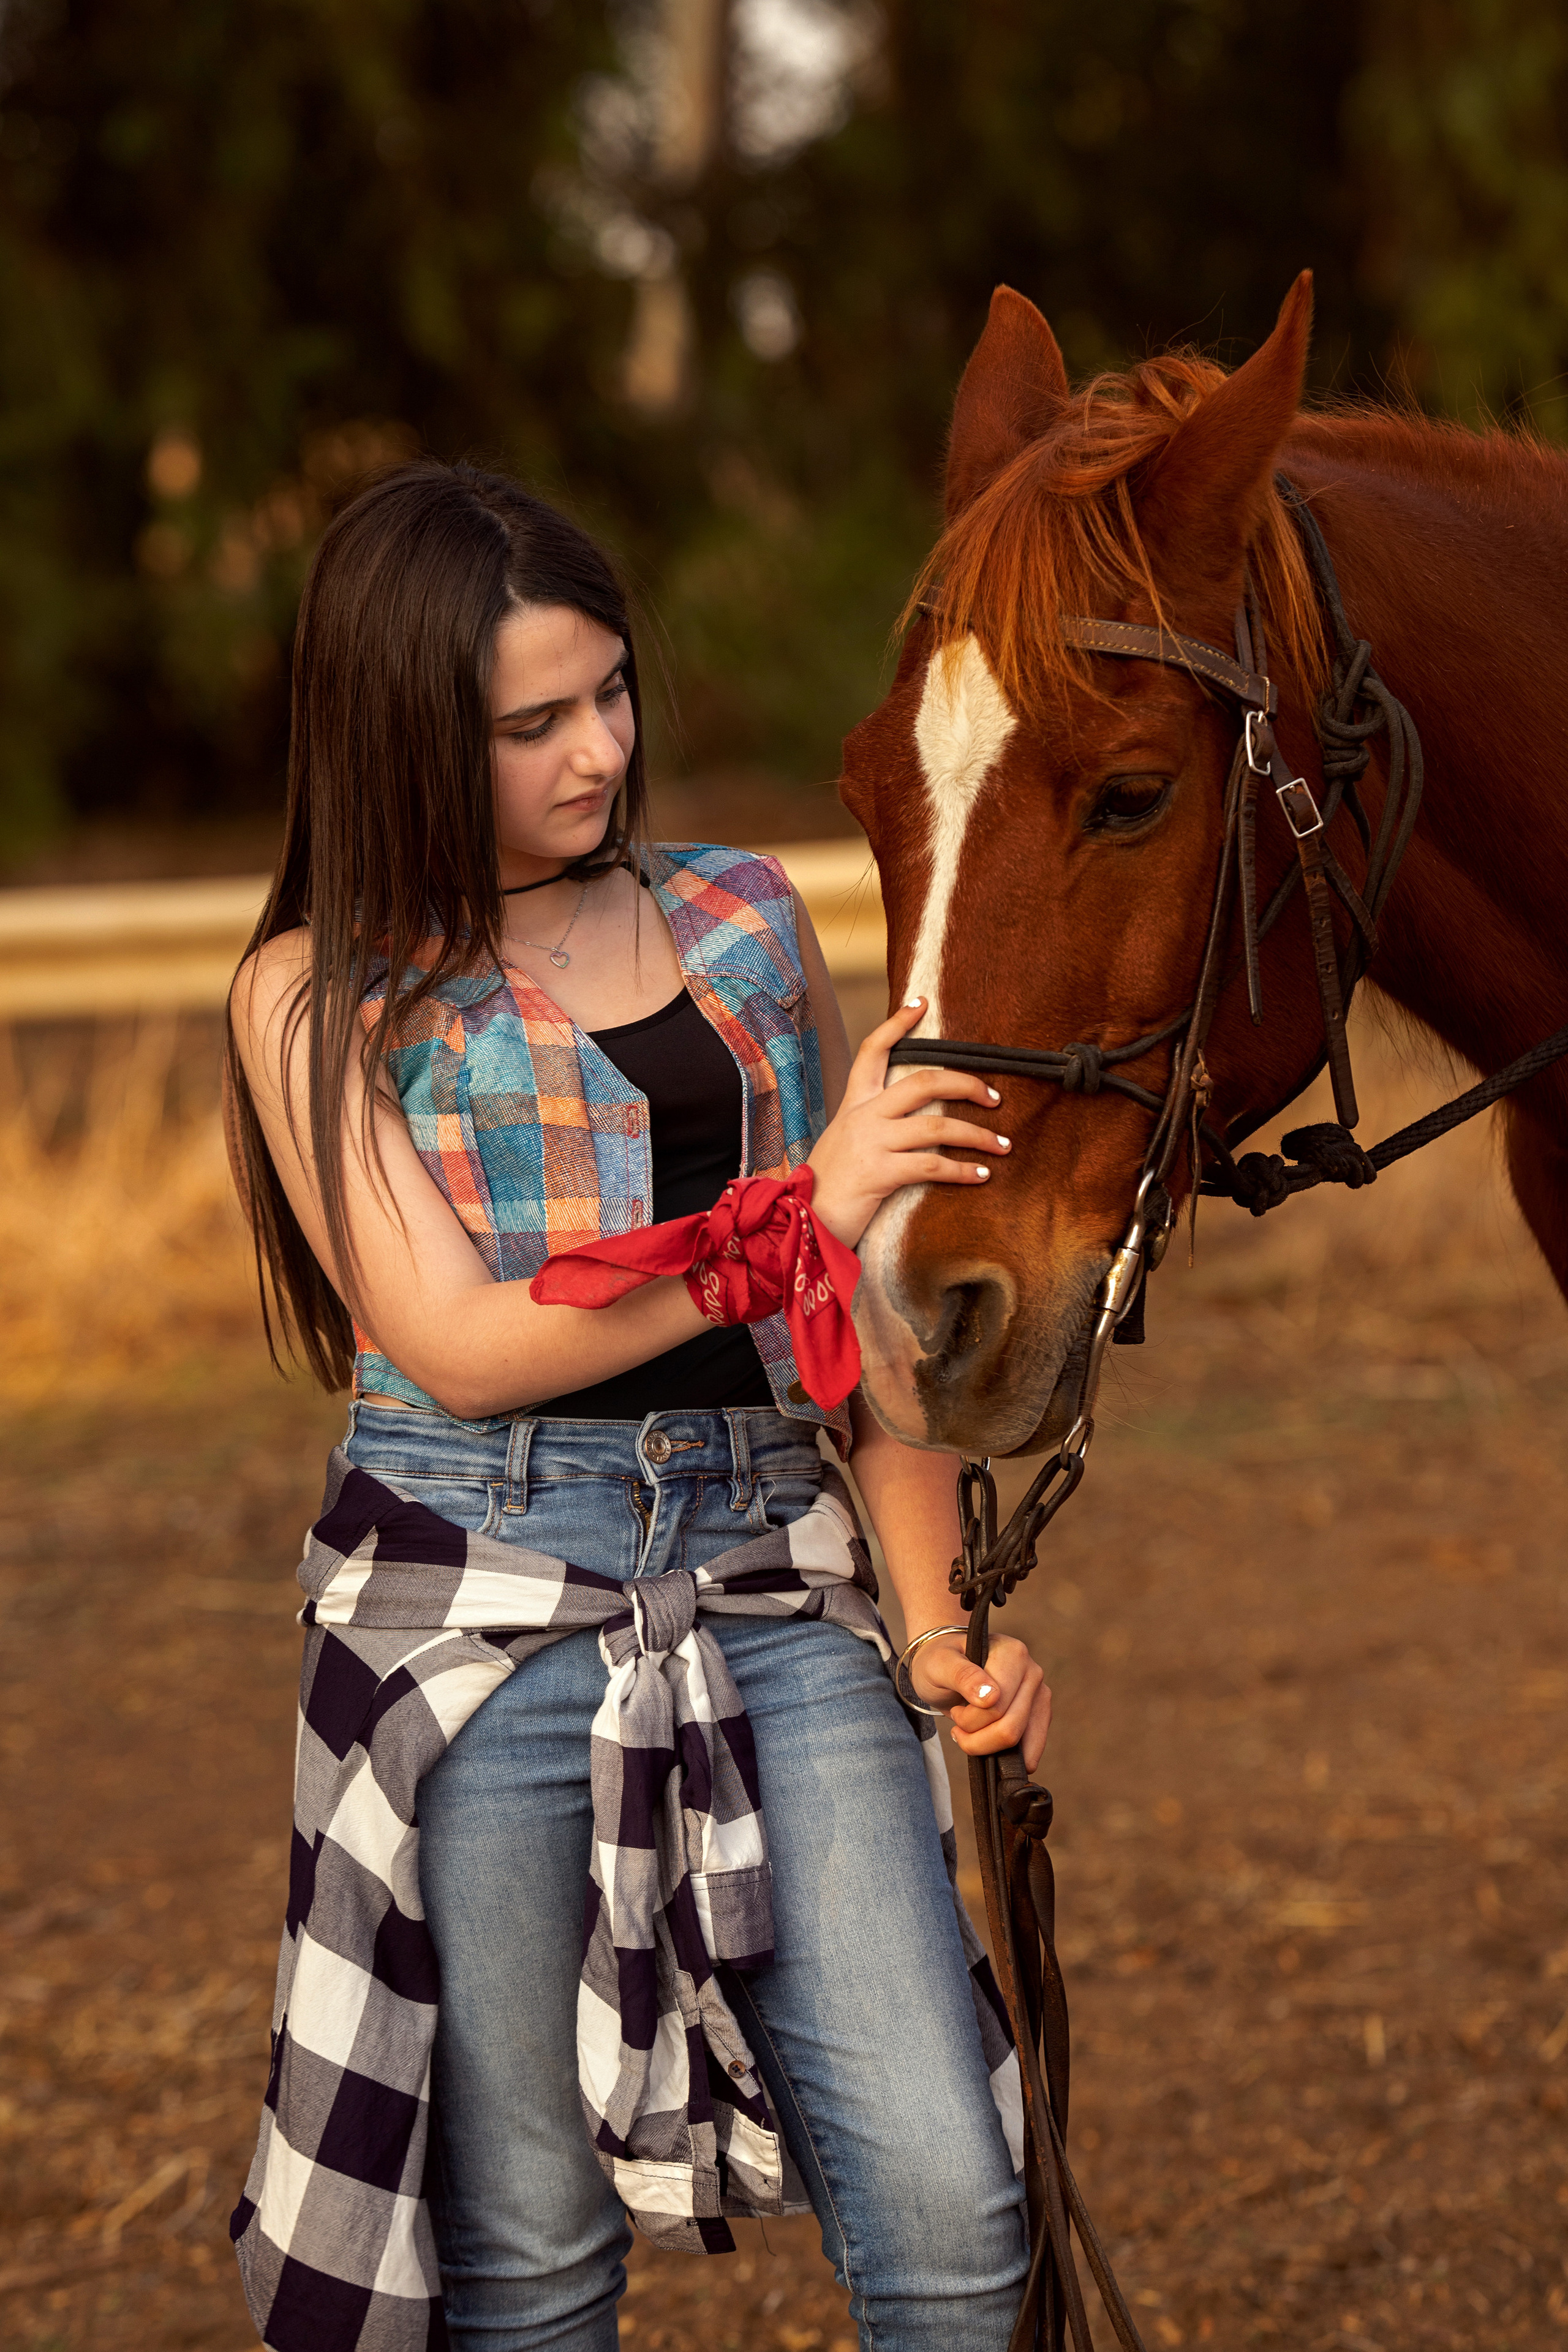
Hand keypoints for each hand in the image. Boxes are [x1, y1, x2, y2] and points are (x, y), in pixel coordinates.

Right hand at [807, 998, 1010, 1246]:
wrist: (801, 1221)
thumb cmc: (828, 1186)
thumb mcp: (846, 1144)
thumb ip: (873, 1126)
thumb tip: (914, 1120)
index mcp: (854, 1105)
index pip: (873, 1051)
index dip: (897, 1024)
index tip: (921, 1004)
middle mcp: (863, 1116)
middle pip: (923, 1081)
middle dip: (966, 1083)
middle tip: (995, 1096)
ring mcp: (871, 1142)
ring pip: (938, 1125)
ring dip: (978, 1135)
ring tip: (1003, 1145)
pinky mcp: (880, 1172)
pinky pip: (933, 1164)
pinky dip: (964, 1170)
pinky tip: (982, 1175)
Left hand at [910, 1630, 1050, 1770]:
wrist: (946, 1667)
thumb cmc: (941, 1662)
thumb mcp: (940, 1664)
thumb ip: (963, 1676)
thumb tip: (992, 1697)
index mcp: (1013, 1654)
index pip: (996, 1706)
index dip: (969, 1720)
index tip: (956, 1711)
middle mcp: (1032, 1673)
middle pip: (1010, 1728)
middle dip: (977, 1738)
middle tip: (959, 1724)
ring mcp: (1039, 1694)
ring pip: (1020, 1742)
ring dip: (988, 1747)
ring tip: (970, 1731)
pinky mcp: (1040, 1714)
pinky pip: (1031, 1748)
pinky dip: (1005, 1754)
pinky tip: (988, 1741)